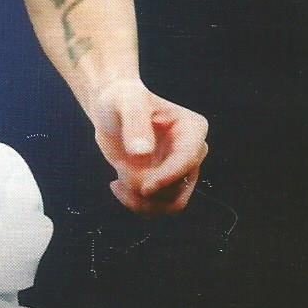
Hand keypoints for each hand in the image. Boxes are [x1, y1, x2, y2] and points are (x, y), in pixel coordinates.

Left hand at [90, 78, 207, 213]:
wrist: (113, 111)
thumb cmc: (122, 100)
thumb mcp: (126, 103)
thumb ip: (135, 123)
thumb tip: (142, 153)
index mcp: (193, 129)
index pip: (188, 161)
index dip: (167, 178)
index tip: (144, 187)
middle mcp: (194, 152)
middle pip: (179, 188)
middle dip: (147, 189)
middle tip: (120, 173)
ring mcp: (182, 171)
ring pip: (170, 204)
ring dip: (140, 200)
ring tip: (117, 181)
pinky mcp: (167, 183)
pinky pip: (158, 207)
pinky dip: (136, 203)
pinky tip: (117, 185)